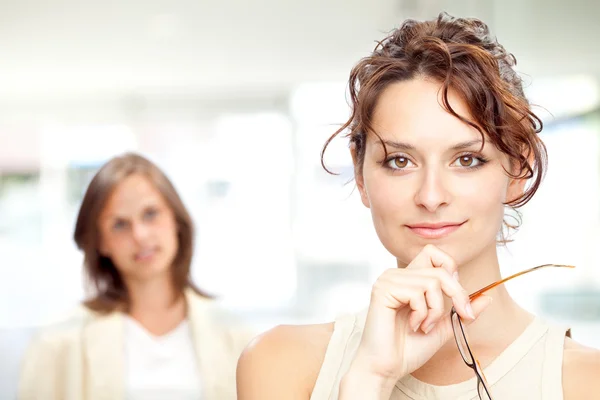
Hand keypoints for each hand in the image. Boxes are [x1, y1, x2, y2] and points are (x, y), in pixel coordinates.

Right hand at [344, 244, 491, 396]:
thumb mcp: (444, 327)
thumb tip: (487, 297)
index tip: (459, 301)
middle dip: (456, 295)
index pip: (433, 253)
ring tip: (424, 326)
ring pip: (432, 281)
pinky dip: (422, 313)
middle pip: (440, 269)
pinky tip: (413, 326)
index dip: (451, 271)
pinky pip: (417, 292)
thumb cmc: (408, 348)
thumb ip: (461, 310)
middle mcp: (396, 275)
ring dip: (436, 310)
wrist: (387, 368)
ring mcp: (388, 280)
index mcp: (408, 279)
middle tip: (458, 316)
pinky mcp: (382, 289)